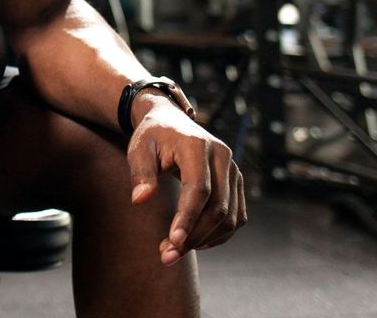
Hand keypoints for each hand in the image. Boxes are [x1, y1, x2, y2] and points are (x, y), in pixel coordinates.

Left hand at [126, 95, 246, 265]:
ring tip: (174, 251)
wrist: (171, 122)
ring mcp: (233, 170)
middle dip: (194, 235)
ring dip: (205, 239)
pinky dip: (219, 234)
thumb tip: (139, 200)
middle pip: (218, 207)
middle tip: (167, 255)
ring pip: (230, 216)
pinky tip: (195, 242)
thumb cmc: (152, 137)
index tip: (172, 242)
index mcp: (198, 146)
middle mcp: (223, 157)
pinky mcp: (237, 183)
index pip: (198, 189)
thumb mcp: (139, 149)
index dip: (187, 218)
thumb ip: (140, 173)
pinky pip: (236, 216)